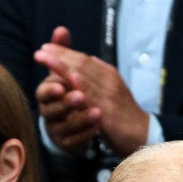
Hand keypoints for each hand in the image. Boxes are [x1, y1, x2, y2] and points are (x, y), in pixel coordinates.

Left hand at [34, 28, 149, 156]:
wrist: (142, 135)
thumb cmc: (124, 114)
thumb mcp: (111, 91)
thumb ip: (99, 76)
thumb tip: (90, 59)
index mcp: (108, 75)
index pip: (84, 59)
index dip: (65, 52)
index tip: (46, 47)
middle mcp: (109, 81)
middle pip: (82, 64)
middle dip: (60, 56)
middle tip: (40, 50)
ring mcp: (109, 96)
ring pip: (84, 77)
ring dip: (63, 67)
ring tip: (47, 59)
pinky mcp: (108, 113)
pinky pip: (92, 99)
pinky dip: (80, 88)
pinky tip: (68, 81)